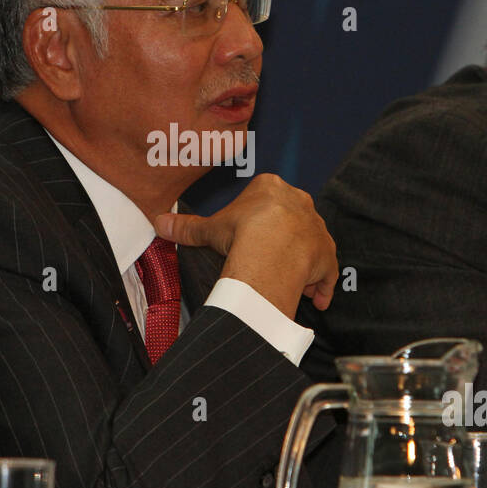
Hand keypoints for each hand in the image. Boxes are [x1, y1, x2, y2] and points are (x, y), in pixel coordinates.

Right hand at [155, 173, 337, 317]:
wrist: (270, 250)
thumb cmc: (241, 233)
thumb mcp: (210, 229)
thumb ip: (187, 227)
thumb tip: (159, 223)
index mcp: (271, 188)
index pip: (266, 198)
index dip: (256, 219)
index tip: (248, 234)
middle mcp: (300, 202)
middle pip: (291, 220)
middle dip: (282, 239)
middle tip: (267, 258)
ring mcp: (316, 228)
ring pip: (310, 244)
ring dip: (302, 262)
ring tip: (291, 283)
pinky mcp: (327, 253)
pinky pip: (327, 270)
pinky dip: (322, 285)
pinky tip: (317, 300)